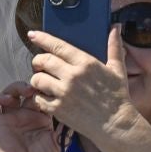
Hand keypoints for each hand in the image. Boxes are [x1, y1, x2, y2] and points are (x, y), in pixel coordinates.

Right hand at [0, 81, 61, 151]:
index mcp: (41, 118)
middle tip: (41, 86)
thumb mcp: (60, 142)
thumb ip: (66, 127)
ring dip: (16, 86)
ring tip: (26, 90)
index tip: (54, 86)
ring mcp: (11, 118)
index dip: (47, 88)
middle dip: (33, 83)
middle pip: (27, 89)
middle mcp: (26, 115)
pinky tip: (8, 100)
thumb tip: (76, 111)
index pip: (43, 95)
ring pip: (9, 92)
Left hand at [25, 29, 141, 144]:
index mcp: (86, 63)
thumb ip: (114, 46)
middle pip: (43, 61)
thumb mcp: (117, 69)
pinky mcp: (58, 109)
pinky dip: (38, 97)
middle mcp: (72, 76)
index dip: (42, 38)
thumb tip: (116, 27)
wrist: (115, 123)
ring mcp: (64, 93)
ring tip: (42, 81)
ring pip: (37, 79)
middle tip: (40, 64)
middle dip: (38, 61)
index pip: (58, 46)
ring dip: (37, 79)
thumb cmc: (117, 96)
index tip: (33, 34)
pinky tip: (45, 96)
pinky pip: (38, 99)